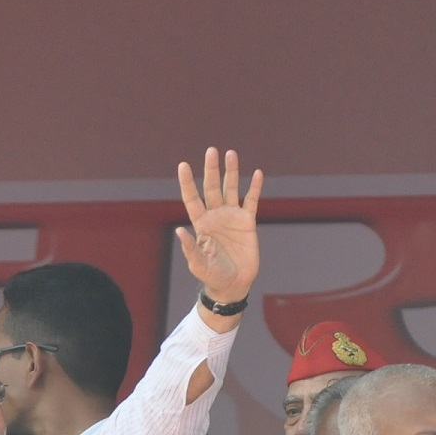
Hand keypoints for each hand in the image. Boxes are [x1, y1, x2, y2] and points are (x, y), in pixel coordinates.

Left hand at [176, 148, 263, 309]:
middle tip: (211, 150)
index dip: (187, 182)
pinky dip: (254, 187)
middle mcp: (215, 215)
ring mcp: (231, 217)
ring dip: (231, 172)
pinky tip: (257, 173)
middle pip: (211, 187)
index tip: (183, 165)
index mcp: (201, 223)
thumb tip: (178, 230)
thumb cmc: (212, 275)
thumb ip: (190, 248)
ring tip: (231, 153)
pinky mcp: (247, 222)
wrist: (233, 284)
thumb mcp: (198, 264)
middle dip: (211, 169)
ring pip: (230, 189)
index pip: (192, 198)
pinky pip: (251, 201)